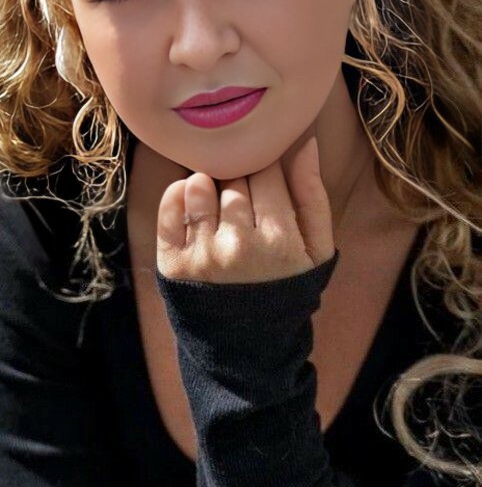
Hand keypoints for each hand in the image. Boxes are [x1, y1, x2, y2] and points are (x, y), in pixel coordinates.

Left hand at [156, 134, 335, 283]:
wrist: (247, 345)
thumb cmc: (286, 288)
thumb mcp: (316, 249)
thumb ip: (312, 194)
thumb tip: (305, 141)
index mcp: (280, 241)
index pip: (267, 171)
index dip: (266, 167)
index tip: (264, 179)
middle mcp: (239, 247)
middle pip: (234, 178)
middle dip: (238, 177)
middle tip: (243, 193)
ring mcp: (203, 255)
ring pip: (201, 187)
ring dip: (208, 184)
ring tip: (218, 198)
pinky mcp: (173, 263)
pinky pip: (169, 208)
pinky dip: (178, 194)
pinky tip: (192, 200)